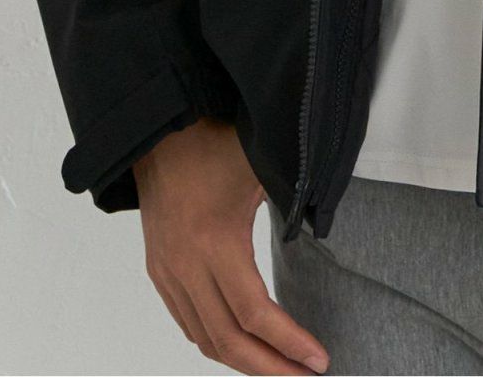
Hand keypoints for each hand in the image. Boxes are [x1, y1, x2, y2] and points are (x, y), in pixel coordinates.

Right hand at [133, 116, 330, 373]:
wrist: (158, 130)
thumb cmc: (214, 143)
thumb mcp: (261, 169)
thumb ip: (291, 205)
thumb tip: (324, 235)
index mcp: (214, 242)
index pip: (255, 313)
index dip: (288, 342)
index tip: (318, 359)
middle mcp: (185, 266)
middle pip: (228, 341)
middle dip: (270, 367)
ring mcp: (167, 272)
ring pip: (205, 338)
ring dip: (243, 361)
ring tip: (280, 367)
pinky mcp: (159, 271)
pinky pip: (188, 322)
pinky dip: (217, 342)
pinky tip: (243, 345)